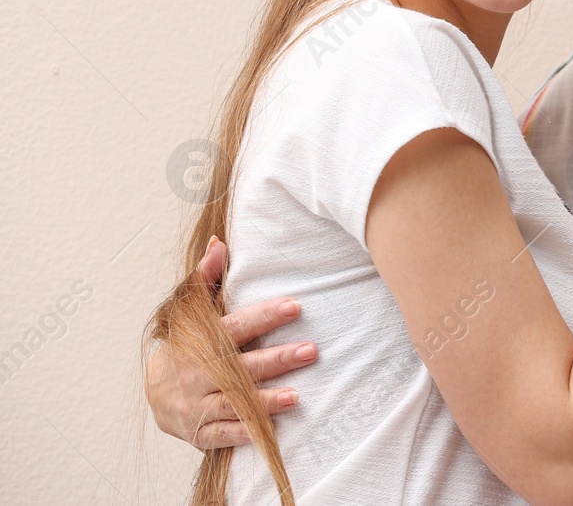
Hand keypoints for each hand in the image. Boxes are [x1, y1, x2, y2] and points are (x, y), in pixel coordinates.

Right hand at [145, 237, 317, 449]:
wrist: (156, 392)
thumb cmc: (185, 345)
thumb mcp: (191, 311)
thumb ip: (206, 278)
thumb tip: (220, 242)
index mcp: (200, 342)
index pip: (235, 326)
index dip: (264, 316)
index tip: (295, 305)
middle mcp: (197, 374)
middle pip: (239, 366)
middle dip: (276, 359)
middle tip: (311, 350)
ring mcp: (196, 404)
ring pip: (232, 403)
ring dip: (264, 401)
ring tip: (297, 396)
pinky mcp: (199, 431)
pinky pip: (221, 435)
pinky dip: (243, 434)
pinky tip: (270, 431)